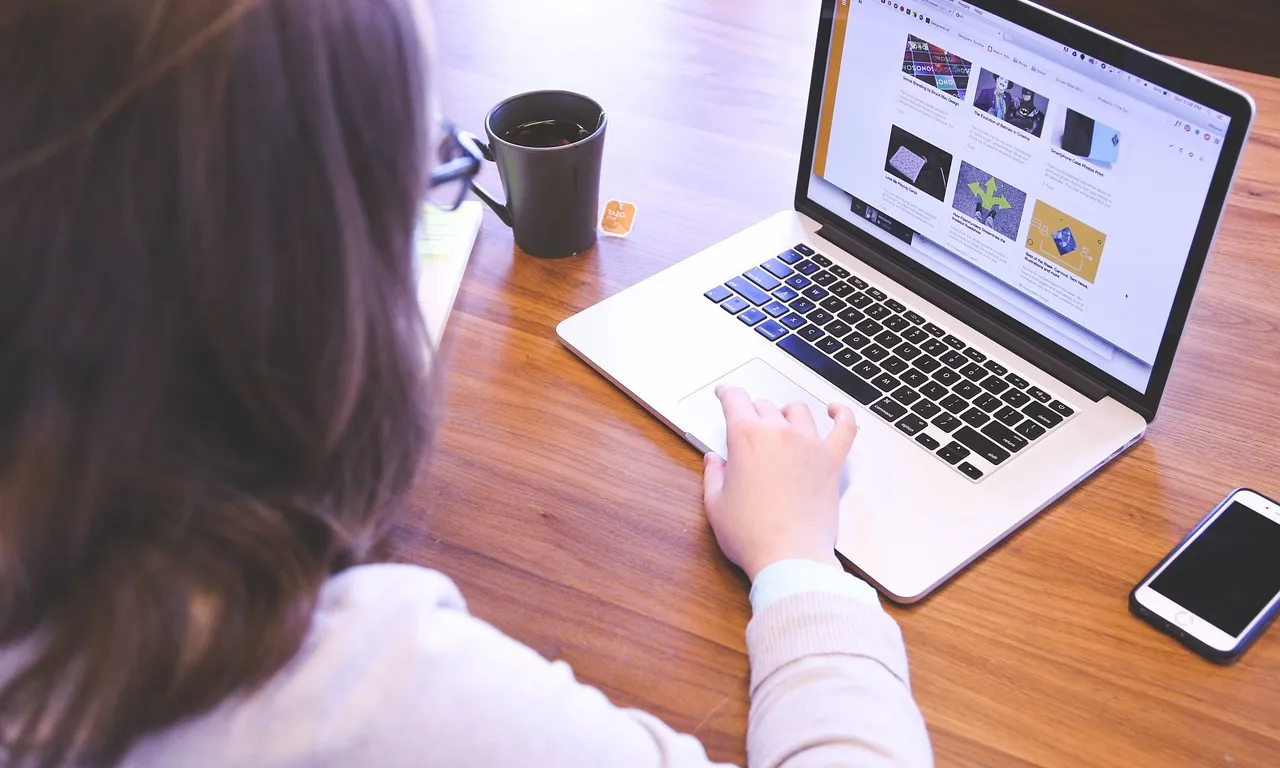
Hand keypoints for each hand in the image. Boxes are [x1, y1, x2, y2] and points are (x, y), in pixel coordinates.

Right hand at [702, 385, 857, 580]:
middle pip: (764, 406)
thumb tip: (714, 461)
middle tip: (747, 426)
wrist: (790, 557)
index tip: (725, 394)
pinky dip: (842, 415)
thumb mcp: (716, 505)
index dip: (727, 393)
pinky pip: (844, 428)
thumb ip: (713, 475)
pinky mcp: (831, 462)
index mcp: (747, 438)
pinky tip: (835, 411)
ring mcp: (810, 445)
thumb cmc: (752, 535)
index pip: (735, 400)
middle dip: (752, 412)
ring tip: (781, 423)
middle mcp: (780, 433)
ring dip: (785, 413)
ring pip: (798, 411)